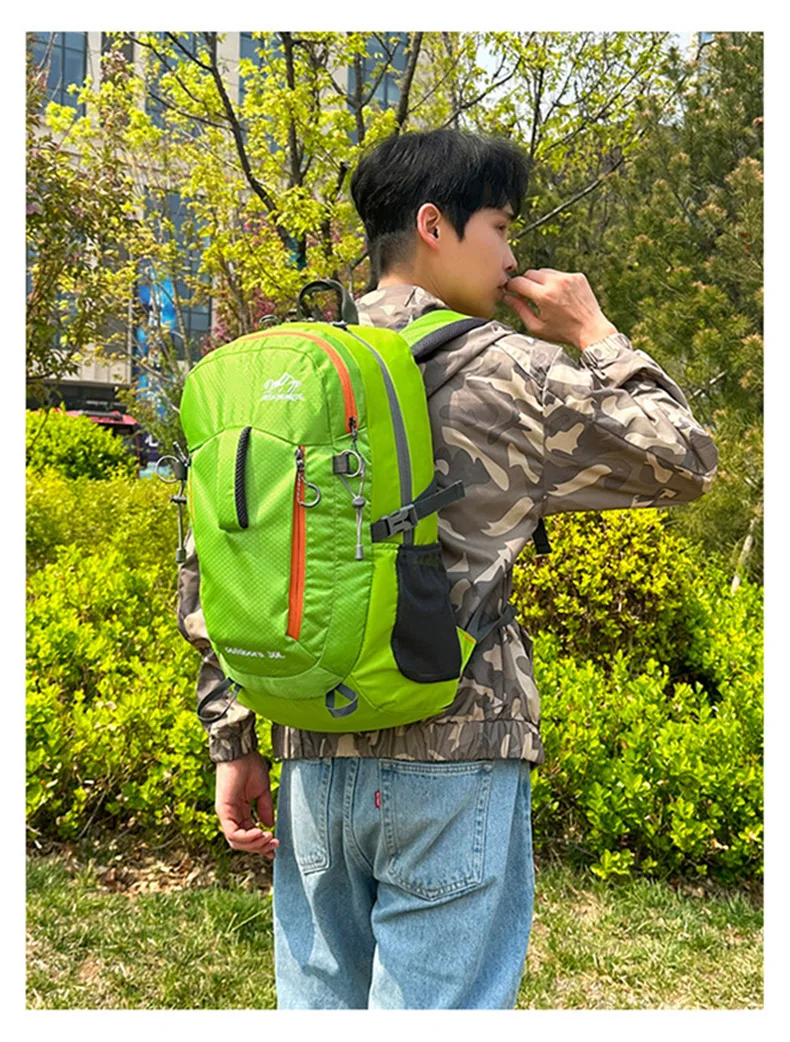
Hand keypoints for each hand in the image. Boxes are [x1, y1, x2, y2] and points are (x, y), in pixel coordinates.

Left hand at [215, 750, 279, 858]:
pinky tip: (261, 833)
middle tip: (274, 845)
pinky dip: (247, 837)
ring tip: (269, 839)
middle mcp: (231, 815)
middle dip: (259, 847)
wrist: (241, 751)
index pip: (248, 835)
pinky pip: (233, 833)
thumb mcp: (262, 790)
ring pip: (236, 842)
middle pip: (242, 843)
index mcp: (239, 811)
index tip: (275, 848)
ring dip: (254, 844)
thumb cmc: (250, 766)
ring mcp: (225, 814)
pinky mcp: (223, 810)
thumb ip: (264, 808)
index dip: (261, 844)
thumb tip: (269, 825)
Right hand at [502, 268, 617, 349]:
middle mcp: (556, 283)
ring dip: (540, 281)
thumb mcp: (537, 326)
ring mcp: (568, 277)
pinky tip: (559, 295)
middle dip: (525, 283)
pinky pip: (559, 274)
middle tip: (527, 295)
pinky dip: (555, 282)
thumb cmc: (564, 332)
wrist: (592, 330)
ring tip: (545, 297)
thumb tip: (507, 298)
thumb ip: (520, 310)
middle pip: (530, 273)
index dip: (511, 286)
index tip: (510, 291)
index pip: (519, 282)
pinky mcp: (578, 276)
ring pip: (544, 271)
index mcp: (544, 296)